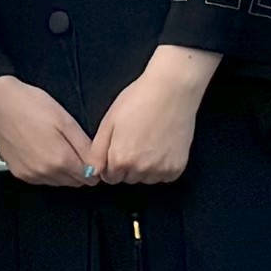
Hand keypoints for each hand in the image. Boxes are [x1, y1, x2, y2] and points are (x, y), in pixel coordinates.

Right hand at [0, 75, 97, 183]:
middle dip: (78, 169)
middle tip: (71, 146)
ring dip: (62, 171)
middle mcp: (45, 173)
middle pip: (74, 182)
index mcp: (61, 160)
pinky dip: (46, 170)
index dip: (93, 166)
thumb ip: (84, 147)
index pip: (90, 178)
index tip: (88, 152)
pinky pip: (41, 179)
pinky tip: (41, 151)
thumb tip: (98, 167)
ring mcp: (30, 175)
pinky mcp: (18, 173)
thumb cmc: (32, 105)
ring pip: (58, 182)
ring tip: (54, 146)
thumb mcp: (66, 120)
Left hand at [86, 46, 215, 187]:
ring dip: (145, 168)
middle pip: (128, 179)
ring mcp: (161, 170)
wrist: (171, 91)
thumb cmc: (137, 101)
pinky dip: (162, 166)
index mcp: (120, 160)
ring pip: (146, 179)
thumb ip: (97, 152)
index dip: (112, 163)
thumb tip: (93, 173)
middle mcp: (140, 169)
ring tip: (149, 141)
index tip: (119, 147)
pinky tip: (162, 146)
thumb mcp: (108, 122)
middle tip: (135, 140)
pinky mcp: (177, 168)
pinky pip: (164, 177)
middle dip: (128, 165)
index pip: (110, 177)